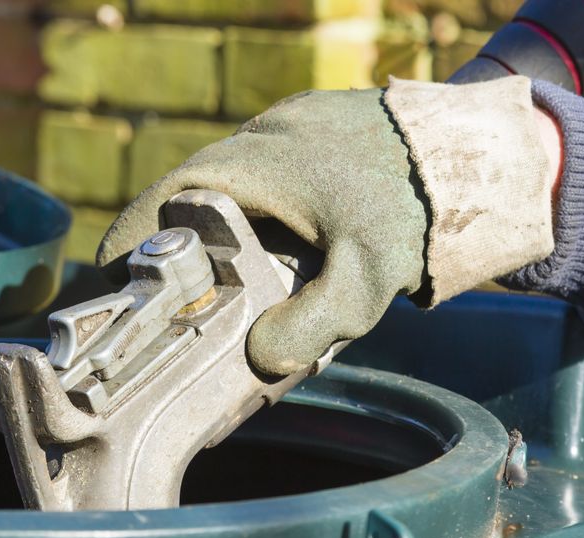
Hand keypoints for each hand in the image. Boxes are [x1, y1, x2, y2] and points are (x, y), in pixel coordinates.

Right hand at [98, 88, 428, 376]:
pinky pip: (262, 177)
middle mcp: (253, 139)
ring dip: (212, 234)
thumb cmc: (417, 211)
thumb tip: (258, 362)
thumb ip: (308, 326)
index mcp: (245, 167)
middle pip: (184, 202)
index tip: (105, 293)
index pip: (156, 208)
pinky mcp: (311, 131)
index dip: (122, 252)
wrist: (478, 152)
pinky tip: (271, 252)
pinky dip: (251, 214)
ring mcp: (282, 129)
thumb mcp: (364, 283)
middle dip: (167, 254)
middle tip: (160, 307)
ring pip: (225, 190)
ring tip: (214, 289)